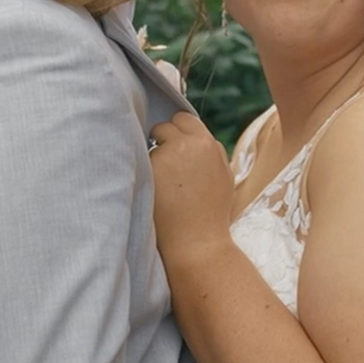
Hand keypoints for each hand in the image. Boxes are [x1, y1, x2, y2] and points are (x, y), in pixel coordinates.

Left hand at [147, 112, 233, 264]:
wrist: (197, 243)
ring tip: (161, 185)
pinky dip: (143, 173)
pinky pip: (139, 161)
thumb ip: (212, 153)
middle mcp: (186, 144)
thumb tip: (197, 138)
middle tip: (164, 166)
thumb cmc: (212, 215)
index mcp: (207, 143)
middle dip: (162, 141)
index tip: (175, 148)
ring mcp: (165, 156)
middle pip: (165, 126)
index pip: (184, 119)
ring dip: (153, 159)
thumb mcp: (224, 177)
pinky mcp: (148, 169)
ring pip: (150, 145)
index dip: (178, 133)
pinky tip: (152, 191)